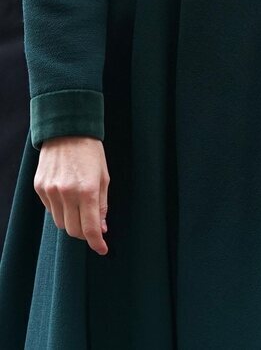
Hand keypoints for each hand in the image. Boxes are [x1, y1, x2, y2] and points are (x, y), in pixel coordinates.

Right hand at [34, 136, 108, 254]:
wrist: (67, 130)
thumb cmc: (90, 152)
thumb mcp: (104, 176)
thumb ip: (102, 204)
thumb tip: (101, 228)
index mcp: (87, 190)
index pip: (90, 228)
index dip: (97, 243)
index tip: (102, 249)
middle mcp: (66, 193)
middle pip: (73, 230)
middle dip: (84, 233)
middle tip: (92, 226)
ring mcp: (50, 191)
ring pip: (59, 223)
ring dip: (71, 221)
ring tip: (79, 207)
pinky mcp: (39, 188)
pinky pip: (49, 209)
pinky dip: (59, 209)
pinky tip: (66, 195)